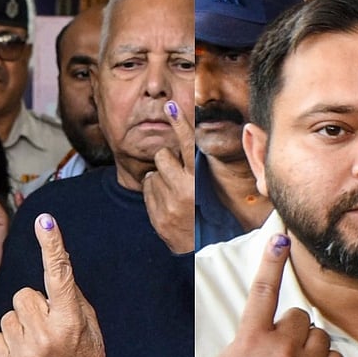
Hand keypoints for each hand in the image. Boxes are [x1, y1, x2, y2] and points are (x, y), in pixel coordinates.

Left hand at [0, 213, 113, 356]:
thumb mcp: (88, 324)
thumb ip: (68, 295)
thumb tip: (53, 258)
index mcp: (71, 320)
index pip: (60, 274)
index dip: (52, 245)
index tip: (45, 221)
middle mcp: (48, 335)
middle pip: (24, 294)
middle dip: (34, 306)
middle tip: (48, 327)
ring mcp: (26, 353)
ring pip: (8, 314)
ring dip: (20, 325)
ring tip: (37, 345)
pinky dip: (8, 342)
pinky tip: (24, 355)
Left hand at [143, 100, 194, 253]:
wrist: (201, 250)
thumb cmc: (209, 213)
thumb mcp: (211, 187)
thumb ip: (199, 166)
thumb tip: (188, 142)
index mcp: (201, 181)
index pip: (188, 145)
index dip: (180, 123)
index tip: (170, 106)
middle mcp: (185, 190)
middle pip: (162, 156)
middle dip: (166, 161)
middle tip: (178, 175)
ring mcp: (168, 203)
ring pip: (152, 173)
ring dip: (159, 178)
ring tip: (173, 192)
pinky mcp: (157, 214)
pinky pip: (146, 189)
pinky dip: (153, 192)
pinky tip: (166, 202)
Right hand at [196, 234, 343, 356]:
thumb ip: (252, 335)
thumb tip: (270, 320)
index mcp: (250, 341)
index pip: (263, 292)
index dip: (271, 262)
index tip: (280, 238)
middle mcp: (279, 352)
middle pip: (297, 315)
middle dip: (289, 328)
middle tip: (277, 349)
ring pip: (317, 335)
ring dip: (307, 345)